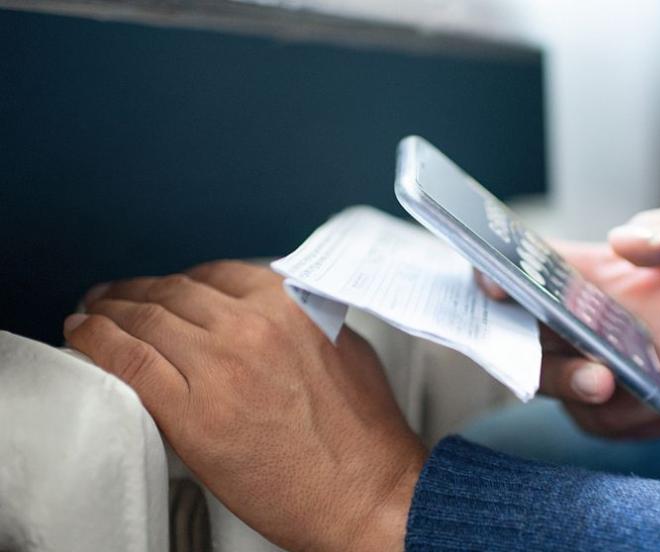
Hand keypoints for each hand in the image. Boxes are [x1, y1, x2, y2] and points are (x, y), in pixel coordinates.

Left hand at [64, 261, 423, 550]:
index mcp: (291, 304)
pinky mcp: (192, 414)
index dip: (180, 281)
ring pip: (143, 320)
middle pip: (173, 292)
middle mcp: (252, 326)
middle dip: (137, 292)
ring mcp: (220, 367)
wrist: (366, 493)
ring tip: (91, 315)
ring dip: (107, 312)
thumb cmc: (363, 434)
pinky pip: (128, 362)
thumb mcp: (347, 348)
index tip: (167, 289)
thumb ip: (304, 319)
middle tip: (115, 298)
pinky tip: (83, 337)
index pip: (215, 274)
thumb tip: (270, 314)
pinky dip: (96, 342)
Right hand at [477, 208, 659, 438]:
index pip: (512, 271)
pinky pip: (608, 419)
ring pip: (556, 386)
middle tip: (589, 369)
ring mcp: (573, 371)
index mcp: (568, 277)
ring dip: (589, 385)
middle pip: (517, 341)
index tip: (495, 284)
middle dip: (536, 355)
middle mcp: (559, 326)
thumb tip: (624, 240)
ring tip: (639, 382)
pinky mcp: (599, 414)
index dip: (491, 276)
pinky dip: (648, 408)